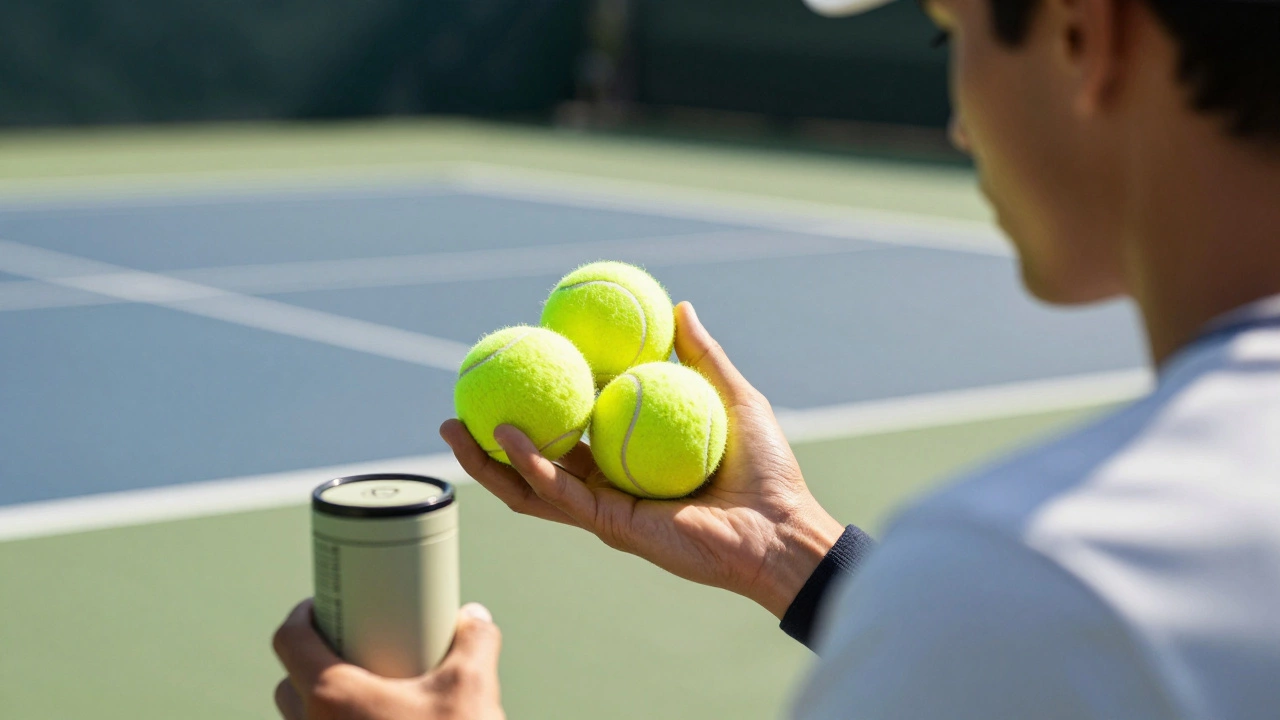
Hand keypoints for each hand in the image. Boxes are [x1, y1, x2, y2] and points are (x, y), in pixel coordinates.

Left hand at [272, 600, 503, 719]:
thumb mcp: (472, 688)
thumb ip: (475, 642)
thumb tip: (476, 617)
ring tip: (365, 697)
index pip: (289, 640)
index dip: (302, 615)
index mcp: (331, 695)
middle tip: (352, 649)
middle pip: (290, 684)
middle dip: (313, 662)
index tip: (322, 605)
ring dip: (322, 707)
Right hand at [441, 301, 843, 617]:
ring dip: (488, 459)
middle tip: (460, 404)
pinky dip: (528, 465)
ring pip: (530, 484)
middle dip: (489, 439)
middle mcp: (610, 484)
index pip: (573, 428)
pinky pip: (559, 492)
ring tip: (453, 428)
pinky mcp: (611, 525)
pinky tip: (504, 436)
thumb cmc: (766, 469)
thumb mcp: (731, 395)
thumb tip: (680, 305)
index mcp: (629, 457)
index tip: (514, 367)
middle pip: (536, 460)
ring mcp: (606, 507)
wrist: (781, 527)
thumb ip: (701, 355)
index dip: (542, 401)